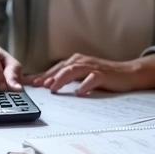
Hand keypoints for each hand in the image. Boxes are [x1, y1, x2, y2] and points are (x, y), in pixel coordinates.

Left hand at [29, 53, 154, 94]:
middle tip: (36, 86)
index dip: (40, 75)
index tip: (26, 83)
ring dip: (61, 78)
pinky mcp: (103, 74)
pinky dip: (85, 85)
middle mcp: (81, 61)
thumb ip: (66, 79)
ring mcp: (92, 67)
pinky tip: (79, 92)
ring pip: (73, 70)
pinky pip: (92, 78)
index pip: (53, 69)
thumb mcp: (81, 75)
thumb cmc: (103, 76)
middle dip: (47, 77)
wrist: (128, 73)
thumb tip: (46, 85)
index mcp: (74, 61)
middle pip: (60, 68)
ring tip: (53, 88)